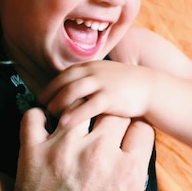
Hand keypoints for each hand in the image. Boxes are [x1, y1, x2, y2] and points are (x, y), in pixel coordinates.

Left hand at [2, 107, 153, 190]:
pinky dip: (37, 118)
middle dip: (110, 121)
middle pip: (112, 113)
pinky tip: (42, 127)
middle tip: (101, 132)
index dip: (135, 133)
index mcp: (128, 173)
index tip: (128, 138)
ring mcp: (63, 150)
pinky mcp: (33, 154)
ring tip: (71, 126)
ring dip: (76, 117)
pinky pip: (33, 117)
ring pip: (77, 110)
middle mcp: (98, 155)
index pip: (141, 129)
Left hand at [39, 60, 153, 126]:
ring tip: (50, 115)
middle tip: (41, 109)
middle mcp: (93, 71)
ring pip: (72, 91)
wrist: (150, 88)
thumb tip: (67, 92)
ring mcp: (101, 83)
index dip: (50, 87)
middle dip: (50, 95)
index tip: (41, 99)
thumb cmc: (125, 86)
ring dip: (58, 103)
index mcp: (90, 66)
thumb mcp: (103, 76)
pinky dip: (73, 114)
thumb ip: (87, 80)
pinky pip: (87, 105)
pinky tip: (64, 123)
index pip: (63, 75)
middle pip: (64, 82)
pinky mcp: (110, 97)